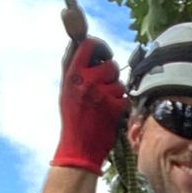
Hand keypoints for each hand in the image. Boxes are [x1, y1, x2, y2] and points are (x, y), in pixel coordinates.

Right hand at [54, 36, 125, 173]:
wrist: (79, 150)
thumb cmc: (73, 120)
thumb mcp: (66, 90)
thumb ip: (73, 67)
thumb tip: (79, 42)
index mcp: (73, 75)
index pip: (89, 45)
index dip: (100, 46)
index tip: (104, 54)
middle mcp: (86, 81)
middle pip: (110, 64)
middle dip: (111, 75)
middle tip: (103, 88)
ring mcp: (101, 94)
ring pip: (119, 82)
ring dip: (115, 92)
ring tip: (103, 106)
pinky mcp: (114, 107)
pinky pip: (124, 98)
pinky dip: (120, 106)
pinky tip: (110, 115)